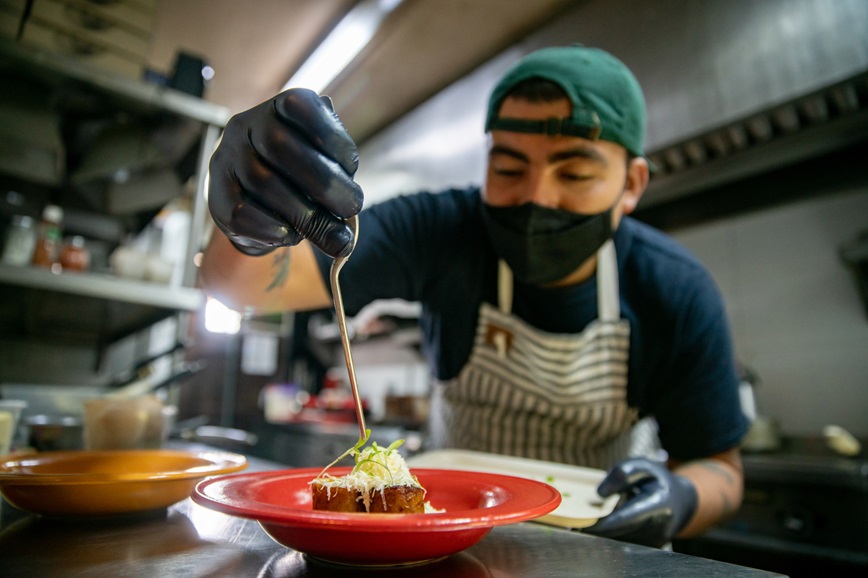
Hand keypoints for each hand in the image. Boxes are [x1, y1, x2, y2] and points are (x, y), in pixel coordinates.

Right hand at [208, 88, 362, 256]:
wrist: (254, 200)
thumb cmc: (298, 176)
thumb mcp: (321, 160)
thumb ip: (337, 172)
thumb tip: (350, 207)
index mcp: (277, 109)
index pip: (300, 107)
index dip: (331, 136)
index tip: (352, 167)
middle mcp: (245, 126)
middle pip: (279, 147)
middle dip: (324, 182)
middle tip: (352, 207)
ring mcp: (226, 159)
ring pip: (263, 184)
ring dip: (307, 215)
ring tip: (335, 236)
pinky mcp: (216, 195)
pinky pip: (242, 212)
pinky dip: (274, 228)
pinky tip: (294, 235)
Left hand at [584, 457, 697, 547]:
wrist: (680, 501)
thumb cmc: (657, 480)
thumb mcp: (643, 466)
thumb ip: (622, 473)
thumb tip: (600, 493)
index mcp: (661, 502)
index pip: (632, 515)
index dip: (610, 521)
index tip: (589, 524)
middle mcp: (661, 524)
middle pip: (625, 529)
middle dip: (601, 528)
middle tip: (575, 525)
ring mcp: (657, 539)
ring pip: (624, 537)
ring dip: (605, 532)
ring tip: (587, 523)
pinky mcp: (651, 546)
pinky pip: (627, 541)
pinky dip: (613, 534)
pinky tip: (602, 526)